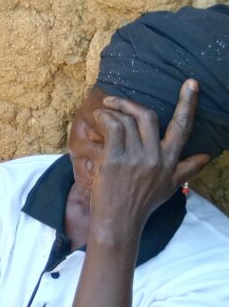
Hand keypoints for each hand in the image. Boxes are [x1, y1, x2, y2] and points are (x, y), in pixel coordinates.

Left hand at [90, 79, 209, 235]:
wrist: (119, 223)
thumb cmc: (142, 204)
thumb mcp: (169, 187)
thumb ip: (187, 169)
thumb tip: (207, 156)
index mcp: (171, 162)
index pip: (183, 128)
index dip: (188, 104)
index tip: (191, 84)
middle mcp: (156, 158)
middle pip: (148, 116)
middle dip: (130, 103)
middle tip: (115, 100)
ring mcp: (136, 158)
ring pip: (127, 120)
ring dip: (111, 112)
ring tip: (102, 114)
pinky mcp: (115, 160)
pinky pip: (112, 128)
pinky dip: (104, 118)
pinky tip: (99, 119)